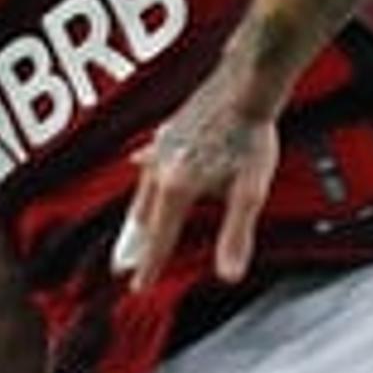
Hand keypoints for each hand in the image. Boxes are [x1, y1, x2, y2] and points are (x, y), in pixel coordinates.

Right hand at [115, 78, 280, 289]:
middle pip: (143, 217)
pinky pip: (149, 160)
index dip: (150, 266)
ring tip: (132, 228)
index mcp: (176, 188)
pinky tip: (139, 164)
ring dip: (137, 214)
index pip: (160, 238)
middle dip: (134, 244)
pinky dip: (144, 172)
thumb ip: (236, 235)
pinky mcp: (169, 132)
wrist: (245, 86)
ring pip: (143, 189)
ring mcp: (161, 148)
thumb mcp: (250, 192)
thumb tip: (229, 275)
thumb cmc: (249, 135)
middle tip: (122, 267)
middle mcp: (161, 169)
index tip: (138, 287)